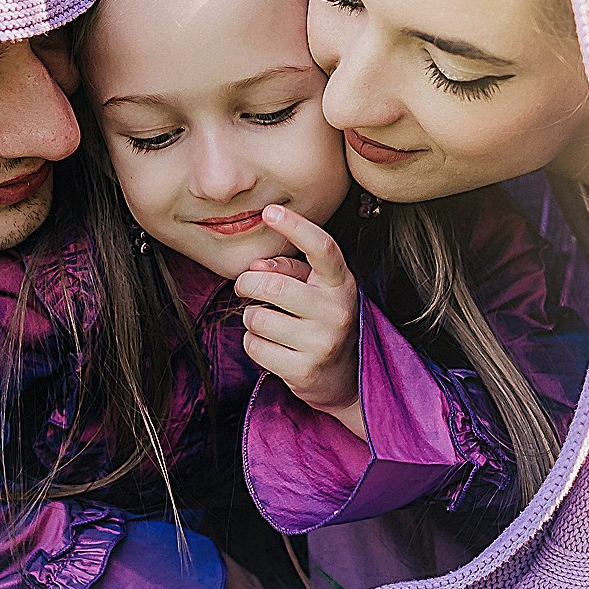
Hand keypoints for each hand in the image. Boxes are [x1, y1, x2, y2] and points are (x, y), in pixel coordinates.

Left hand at [234, 205, 364, 438]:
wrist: (344, 377)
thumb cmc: (320, 320)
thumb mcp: (314, 289)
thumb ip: (287, 271)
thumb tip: (255, 268)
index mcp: (341, 284)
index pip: (322, 248)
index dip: (296, 227)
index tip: (270, 211)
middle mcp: (336, 311)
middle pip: (273, 286)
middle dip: (247, 284)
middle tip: (244, 287)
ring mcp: (322, 343)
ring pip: (257, 318)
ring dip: (251, 318)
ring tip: (267, 322)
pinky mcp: (304, 370)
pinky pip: (255, 346)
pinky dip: (254, 344)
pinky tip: (271, 346)